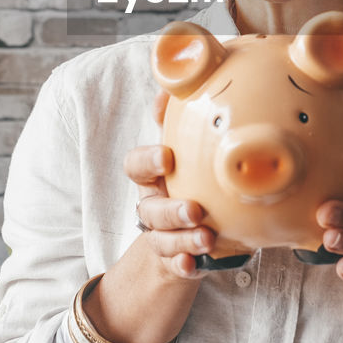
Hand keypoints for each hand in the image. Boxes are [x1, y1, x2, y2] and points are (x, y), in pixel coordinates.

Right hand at [122, 90, 216, 279]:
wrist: (188, 237)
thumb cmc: (194, 183)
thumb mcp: (191, 153)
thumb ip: (185, 119)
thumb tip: (183, 76)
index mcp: (155, 178)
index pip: (136, 166)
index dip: (147, 160)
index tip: (168, 156)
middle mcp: (154, 206)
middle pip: (148, 209)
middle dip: (170, 209)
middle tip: (196, 210)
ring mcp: (163, 235)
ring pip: (161, 239)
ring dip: (181, 239)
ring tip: (206, 238)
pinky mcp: (176, 261)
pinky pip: (175, 267)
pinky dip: (183, 266)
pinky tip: (195, 266)